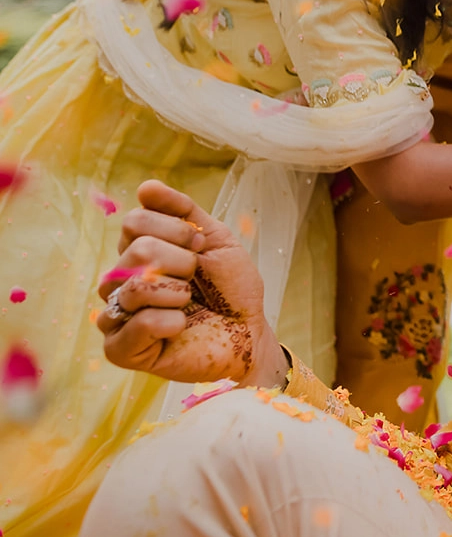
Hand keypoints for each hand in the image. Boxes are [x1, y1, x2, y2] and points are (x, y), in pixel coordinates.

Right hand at [98, 180, 285, 388]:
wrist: (249, 331)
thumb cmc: (231, 288)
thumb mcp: (215, 239)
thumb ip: (182, 211)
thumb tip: (145, 186)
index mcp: (138, 252)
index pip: (135, 221)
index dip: (178, 230)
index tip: (202, 246)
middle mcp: (121, 281)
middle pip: (137, 250)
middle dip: (183, 261)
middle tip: (197, 278)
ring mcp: (117, 315)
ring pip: (131, 287)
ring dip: (176, 292)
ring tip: (188, 303)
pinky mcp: (120, 349)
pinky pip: (131, 326)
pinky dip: (167, 322)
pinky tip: (180, 325)